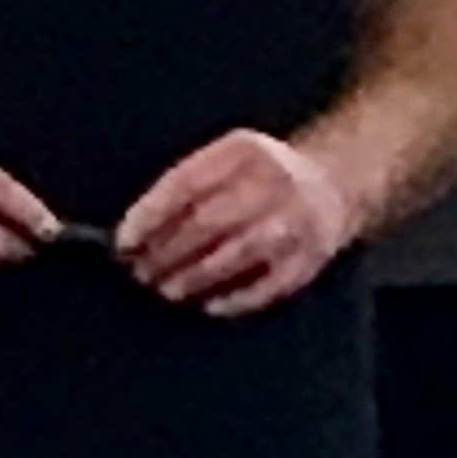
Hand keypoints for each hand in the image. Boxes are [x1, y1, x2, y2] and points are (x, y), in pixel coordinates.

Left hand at [119, 130, 354, 317]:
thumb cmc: (260, 176)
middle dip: (167, 252)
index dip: (151, 216)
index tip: (125, 242)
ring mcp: (296, 221)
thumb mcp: (226, 159)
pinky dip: (235, 298)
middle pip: (209, 222)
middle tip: (142, 272)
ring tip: (168, 289)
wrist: (331, 184)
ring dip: (195, 277)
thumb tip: (136, 233)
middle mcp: (273, 182)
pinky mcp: (311, 256)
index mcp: (244, 151)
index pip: (187, 183)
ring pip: (236, 255)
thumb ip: (186, 185)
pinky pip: (268, 285)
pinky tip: (209, 305)